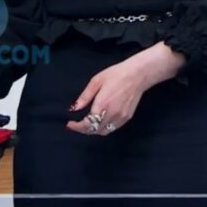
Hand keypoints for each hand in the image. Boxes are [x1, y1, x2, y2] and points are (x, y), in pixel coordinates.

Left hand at [66, 42, 183, 135]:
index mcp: (102, 104)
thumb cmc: (115, 75)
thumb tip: (74, 108)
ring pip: (104, 131)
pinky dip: (104, 127)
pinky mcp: (127, 117)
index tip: (69, 125)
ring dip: (94, 130)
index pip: (87, 124)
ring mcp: (121, 117)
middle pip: (95, 130)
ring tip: (87, 123)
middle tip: (76, 124)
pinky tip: (99, 120)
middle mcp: (112, 114)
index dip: (77, 127)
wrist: (137, 75)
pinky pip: (113, 128)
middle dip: (84, 130)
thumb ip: (84, 97)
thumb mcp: (96, 81)